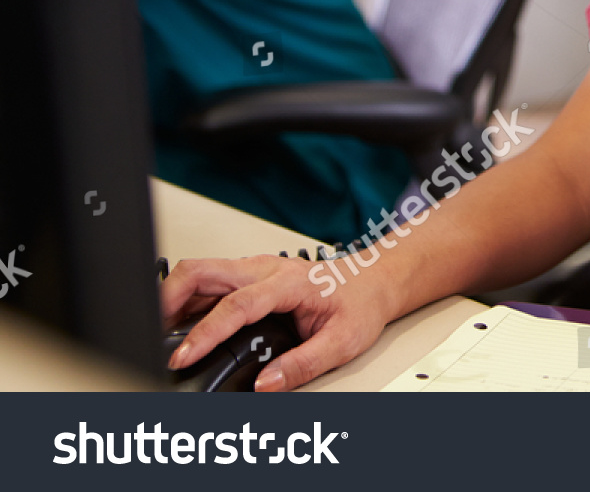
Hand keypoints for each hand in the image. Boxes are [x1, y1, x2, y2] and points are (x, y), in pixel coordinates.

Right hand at [160, 253, 395, 391]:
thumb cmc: (359, 304)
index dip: (205, 332)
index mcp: (288, 283)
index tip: (182, 356)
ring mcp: (254, 268)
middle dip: (168, 299)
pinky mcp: (248, 274)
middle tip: (150, 335)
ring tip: (157, 333)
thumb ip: (302, 365)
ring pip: (199, 270)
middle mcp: (265, 269)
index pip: (236, 305)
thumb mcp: (342, 341)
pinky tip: (179, 323)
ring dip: (172, 297)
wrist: (374, 281)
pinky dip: (185, 298)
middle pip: (202, 270)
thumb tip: (266, 385)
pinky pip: (207, 279)